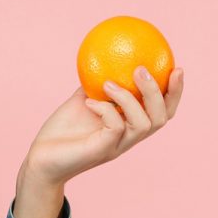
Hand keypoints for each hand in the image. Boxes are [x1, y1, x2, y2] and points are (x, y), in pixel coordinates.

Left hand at [24, 67, 185, 184]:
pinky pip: (116, 127)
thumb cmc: (62, 131)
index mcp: (129, 126)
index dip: (175, 92)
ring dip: (130, 98)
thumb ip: (97, 83)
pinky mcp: (102, 151)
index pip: (162, 111)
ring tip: (109, 83)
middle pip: (161, 118)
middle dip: (159, 92)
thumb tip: (105, 58)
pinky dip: (106, 109)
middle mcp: (128, 138)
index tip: (176, 67)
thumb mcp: (83, 101)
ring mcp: (117, 146)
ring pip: (144, 124)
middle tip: (142, 69)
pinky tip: (89, 101)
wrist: (40, 159)